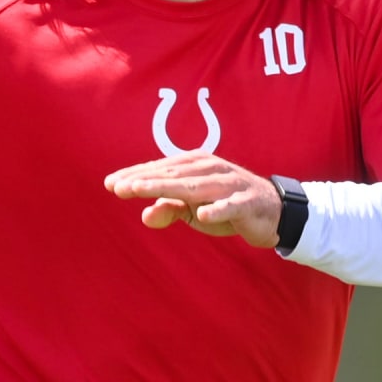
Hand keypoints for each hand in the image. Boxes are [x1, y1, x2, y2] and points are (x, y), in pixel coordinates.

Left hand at [104, 150, 281, 248]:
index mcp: (195, 166)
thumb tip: (144, 215)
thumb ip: (170, 209)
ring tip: (141, 192)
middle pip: (171, 174)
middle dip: (143, 180)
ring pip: (194, 186)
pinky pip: (230, 205)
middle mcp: (210, 168)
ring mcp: (229, 183)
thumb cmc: (225, 205)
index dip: (134, 175)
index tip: (109, 184)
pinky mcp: (246, 202)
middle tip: (117, 187)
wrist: (272, 212)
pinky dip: (217, 209)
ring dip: (167, 188)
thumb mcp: (194, 210)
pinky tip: (203, 215)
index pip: (159, 169)